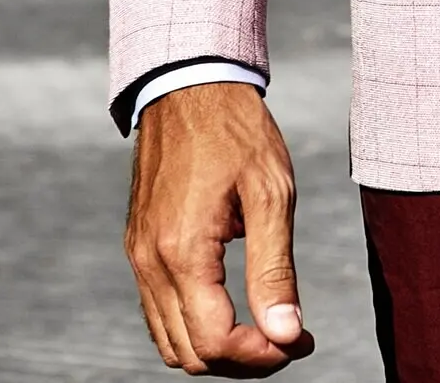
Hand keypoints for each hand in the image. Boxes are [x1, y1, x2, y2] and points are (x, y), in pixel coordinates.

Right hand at [125, 82, 312, 374]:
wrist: (190, 83)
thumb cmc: (236, 130)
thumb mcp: (270, 193)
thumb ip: (275, 270)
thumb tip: (286, 335)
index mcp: (182, 251)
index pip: (215, 342)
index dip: (262, 356)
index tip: (302, 341)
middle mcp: (149, 262)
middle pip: (190, 353)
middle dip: (243, 359)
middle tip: (291, 336)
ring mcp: (137, 256)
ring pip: (169, 340)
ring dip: (217, 347)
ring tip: (267, 324)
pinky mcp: (137, 245)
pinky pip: (158, 310)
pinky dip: (193, 324)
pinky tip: (233, 303)